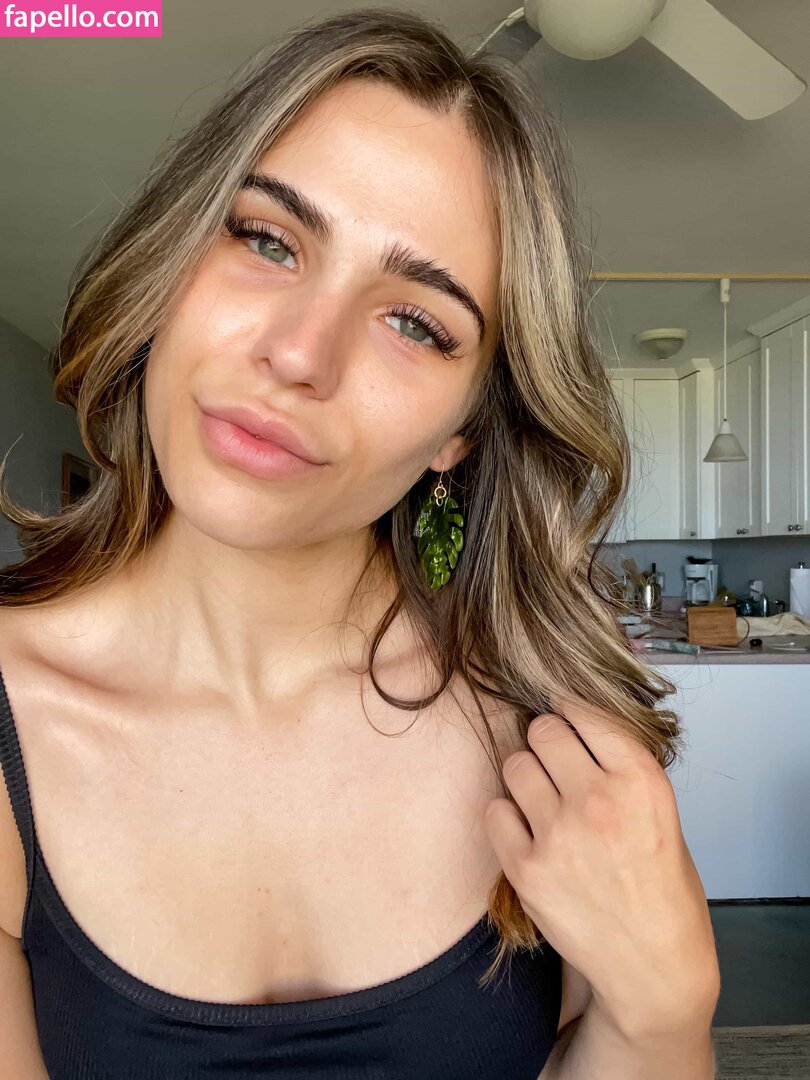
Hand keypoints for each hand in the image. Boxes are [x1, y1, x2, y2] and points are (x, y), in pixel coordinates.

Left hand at [483, 691, 720, 1038]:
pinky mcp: (527, 868)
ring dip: (526, 777)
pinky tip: (529, 832)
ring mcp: (559, 834)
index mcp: (640, 780)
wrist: (654, 966)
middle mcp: (599, 800)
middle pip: (542, 730)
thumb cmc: (663, 888)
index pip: (584, 710)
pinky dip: (507, 816)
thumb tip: (572, 722)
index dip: (570, 710)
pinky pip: (495, 810)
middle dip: (546, 741)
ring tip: (544, 801)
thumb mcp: (663, 812)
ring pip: (515, 765)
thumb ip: (619, 766)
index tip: (564, 715)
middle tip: (555, 762)